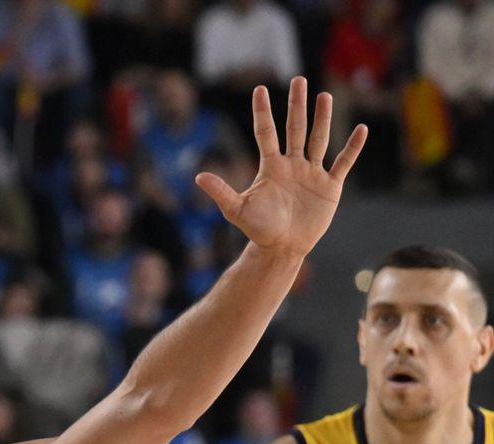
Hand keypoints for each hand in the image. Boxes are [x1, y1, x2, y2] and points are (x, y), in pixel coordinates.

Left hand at [196, 77, 366, 257]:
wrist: (281, 248)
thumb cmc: (258, 229)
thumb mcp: (237, 209)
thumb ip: (221, 191)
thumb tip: (198, 176)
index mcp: (270, 166)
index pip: (266, 132)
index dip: (263, 112)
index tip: (259, 89)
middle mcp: (292, 164)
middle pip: (295, 129)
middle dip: (296, 105)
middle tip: (298, 79)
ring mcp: (312, 173)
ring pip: (319, 139)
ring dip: (323, 118)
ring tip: (325, 96)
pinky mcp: (329, 186)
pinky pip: (343, 162)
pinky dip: (352, 147)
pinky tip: (361, 129)